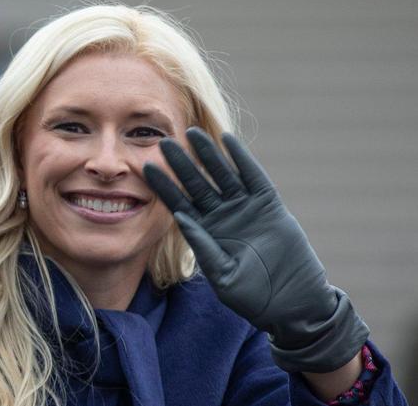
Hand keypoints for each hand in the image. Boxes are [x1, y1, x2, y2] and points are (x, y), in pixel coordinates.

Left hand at [143, 128, 368, 373]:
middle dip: (180, 163)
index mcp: (204, 232)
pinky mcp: (269, 205)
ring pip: (222, 174)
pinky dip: (241, 159)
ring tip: (192, 133)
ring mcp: (245, 208)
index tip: (144, 167)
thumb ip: (203, 247)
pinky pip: (253, 176)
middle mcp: (221, 215)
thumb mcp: (222, 275)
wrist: (292, 303)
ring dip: (208, 154)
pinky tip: (228, 141)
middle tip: (162, 141)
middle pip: (196, 182)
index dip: (163, 185)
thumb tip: (181, 217)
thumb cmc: (253, 297)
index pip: (178, 202)